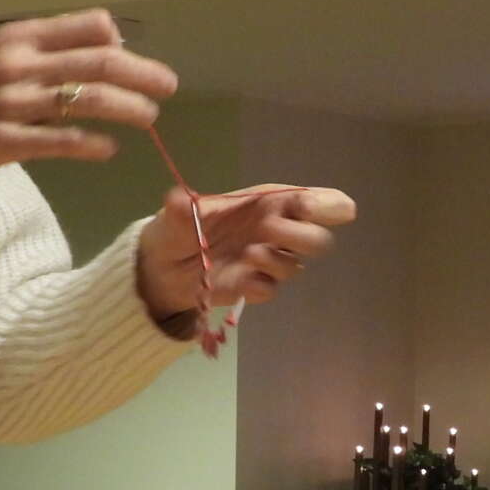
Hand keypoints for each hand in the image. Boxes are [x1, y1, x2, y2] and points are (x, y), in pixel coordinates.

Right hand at [0, 10, 178, 207]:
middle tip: (169, 85)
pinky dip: (92, 144)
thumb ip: (38, 53)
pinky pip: (61, 140)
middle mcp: (18, 63)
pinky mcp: (4, 141)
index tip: (136, 59)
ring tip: (149, 118)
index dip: (119, 43)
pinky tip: (109, 150)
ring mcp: (12, 103)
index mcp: (16, 38)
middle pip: (98, 63)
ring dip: (127, 109)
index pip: (86, 28)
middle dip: (142, 74)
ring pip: (87, 99)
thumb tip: (97, 49)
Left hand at [135, 184, 356, 325]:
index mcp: (271, 202)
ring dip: (275, 261)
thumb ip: (184, 206)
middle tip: (270, 231)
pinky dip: (258, 285)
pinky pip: (271, 289)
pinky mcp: (256, 287)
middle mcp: (278, 231)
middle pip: (319, 239)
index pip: (319, 201)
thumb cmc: (182, 227)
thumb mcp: (178, 212)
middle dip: (303, 237)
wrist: (165, 265)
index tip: (305, 209)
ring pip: (295, 267)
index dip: (325, 205)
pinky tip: (241, 280)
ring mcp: (269, 262)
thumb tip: (177, 200)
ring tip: (247, 254)